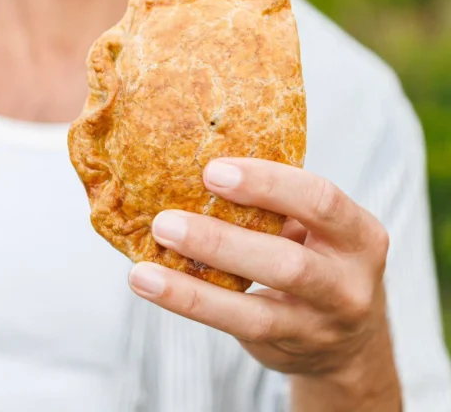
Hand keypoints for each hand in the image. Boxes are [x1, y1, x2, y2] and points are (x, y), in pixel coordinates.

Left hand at [128, 158, 401, 410]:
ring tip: (146, 264)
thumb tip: (194, 158)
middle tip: (165, 219)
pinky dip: (189, 301)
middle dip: (221, 240)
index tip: (212, 170)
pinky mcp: (289, 348)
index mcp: (360, 234)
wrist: (351, 341)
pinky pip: (235, 325)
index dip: (266, 183)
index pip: (319, 200)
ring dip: (194, 282)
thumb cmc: (318, 256)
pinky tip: (150, 282)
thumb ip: (279, 200)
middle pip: (288, 262)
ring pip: (257, 306)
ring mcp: (321, 323)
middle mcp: (349, 283)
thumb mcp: (318, 227)